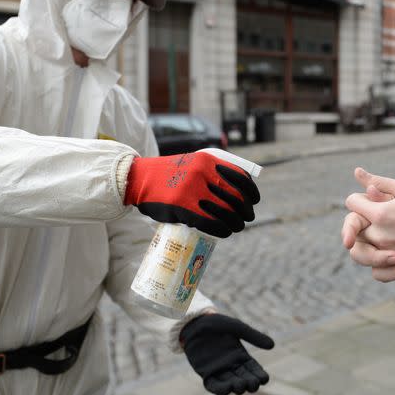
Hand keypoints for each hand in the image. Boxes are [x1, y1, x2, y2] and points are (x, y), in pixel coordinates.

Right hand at [124, 153, 259, 237]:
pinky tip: (225, 233)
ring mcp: (192, 190)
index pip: (240, 177)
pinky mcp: (182, 206)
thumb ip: (210, 171)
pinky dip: (221, 229)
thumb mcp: (192, 164)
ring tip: (237, 227)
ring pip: (225, 211)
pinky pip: (209, 222)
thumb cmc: (168, 174)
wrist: (139, 178)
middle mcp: (202, 173)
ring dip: (236, 223)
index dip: (251, 191)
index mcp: (208, 161)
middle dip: (245, 210)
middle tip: (247, 218)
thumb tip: (234, 189)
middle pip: (235, 196)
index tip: (254, 201)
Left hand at [180, 314, 274, 394]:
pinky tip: (226, 389)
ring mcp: (218, 370)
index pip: (254, 370)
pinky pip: (213, 385)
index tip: (265, 378)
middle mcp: (231, 365)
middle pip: (244, 380)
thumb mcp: (237, 327)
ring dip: (236, 388)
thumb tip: (273, 345)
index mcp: (241, 355)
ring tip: (240, 385)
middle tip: (252, 383)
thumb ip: (253, 336)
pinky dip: (220, 390)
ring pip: (231, 385)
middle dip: (250, 384)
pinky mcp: (205, 373)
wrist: (194, 322)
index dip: (260, 376)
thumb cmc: (216, 323)